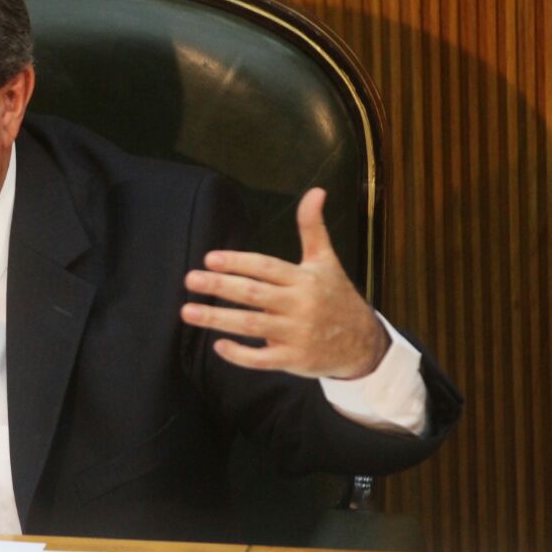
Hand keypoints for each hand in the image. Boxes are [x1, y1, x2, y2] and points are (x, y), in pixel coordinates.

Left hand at [181, 187, 389, 379]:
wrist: (363, 344)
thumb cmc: (336, 297)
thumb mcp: (327, 261)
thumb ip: (313, 228)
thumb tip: (316, 190)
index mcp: (305, 279)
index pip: (266, 267)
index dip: (238, 262)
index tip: (209, 258)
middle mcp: (300, 305)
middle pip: (254, 294)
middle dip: (220, 287)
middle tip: (190, 280)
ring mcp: (297, 334)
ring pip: (252, 326)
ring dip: (218, 319)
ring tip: (188, 312)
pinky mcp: (294, 360)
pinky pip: (262, 360)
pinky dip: (239, 354)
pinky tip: (218, 344)